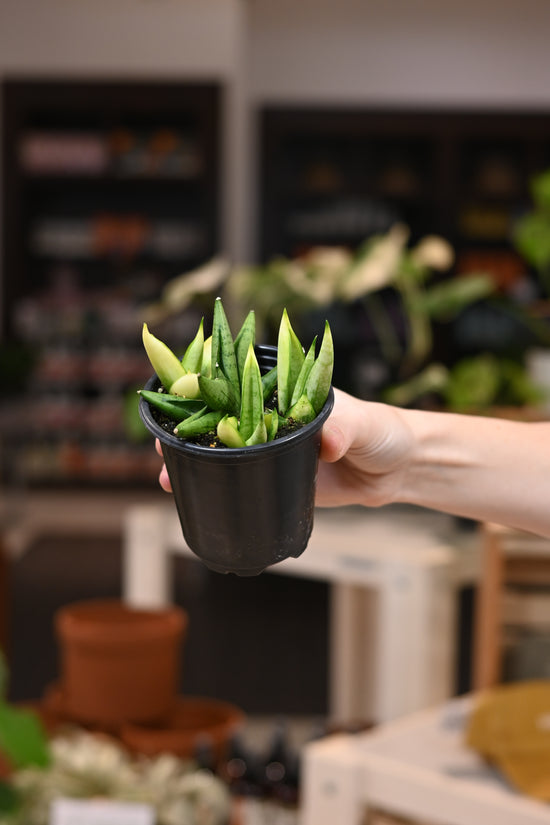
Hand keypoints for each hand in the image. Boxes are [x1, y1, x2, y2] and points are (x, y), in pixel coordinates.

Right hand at [155, 389, 414, 505]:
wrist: (400, 468)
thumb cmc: (383, 431)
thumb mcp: (364, 424)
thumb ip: (344, 428)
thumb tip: (325, 443)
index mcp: (287, 394)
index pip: (238, 389)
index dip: (206, 395)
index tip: (177, 400)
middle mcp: (274, 420)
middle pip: (222, 423)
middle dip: (189, 432)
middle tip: (162, 446)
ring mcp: (275, 452)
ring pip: (227, 455)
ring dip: (197, 463)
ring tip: (168, 478)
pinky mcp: (282, 480)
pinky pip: (246, 484)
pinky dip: (222, 489)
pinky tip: (198, 498)